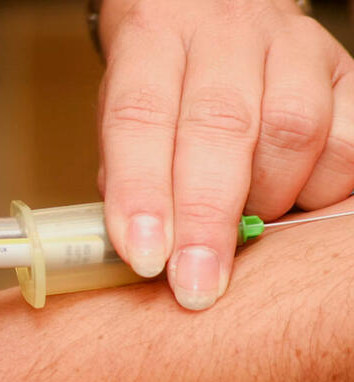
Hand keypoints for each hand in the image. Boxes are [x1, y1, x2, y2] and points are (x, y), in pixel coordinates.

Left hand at [97, 0, 353, 309]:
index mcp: (152, 40)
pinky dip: (321, 187)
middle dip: (207, 218)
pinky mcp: (340, 69)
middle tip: (195, 283)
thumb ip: (127, 169)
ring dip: (266, 199)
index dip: (141, 192)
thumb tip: (144, 245)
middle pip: (220, 126)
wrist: (210, 11)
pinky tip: (293, 198)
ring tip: (247, 222)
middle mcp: (222, 36)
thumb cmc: (160, 74)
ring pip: (292, 131)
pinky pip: (348, 141)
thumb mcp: (120, 107)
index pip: (139, 116)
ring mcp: (289, 48)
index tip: (145, 256)